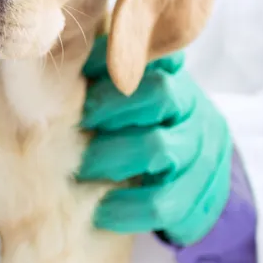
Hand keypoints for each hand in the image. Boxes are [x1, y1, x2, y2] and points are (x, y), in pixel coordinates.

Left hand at [76, 37, 233, 245]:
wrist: (189, 189)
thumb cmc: (139, 137)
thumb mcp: (127, 103)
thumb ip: (101, 81)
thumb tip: (56, 63)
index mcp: (178, 80)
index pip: (158, 52)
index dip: (117, 59)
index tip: (82, 73)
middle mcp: (197, 110)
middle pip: (161, 92)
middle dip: (111, 107)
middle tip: (78, 123)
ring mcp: (206, 154)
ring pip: (160, 148)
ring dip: (114, 157)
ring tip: (83, 169)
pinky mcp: (204, 198)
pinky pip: (165, 202)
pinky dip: (128, 207)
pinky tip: (101, 210)